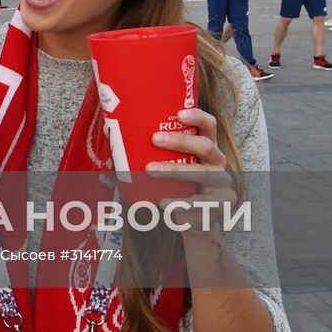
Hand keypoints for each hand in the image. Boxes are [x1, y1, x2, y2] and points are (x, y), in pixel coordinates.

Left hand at [146, 108, 236, 236]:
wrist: (197, 218)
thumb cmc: (178, 183)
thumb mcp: (170, 164)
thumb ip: (149, 149)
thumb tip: (110, 130)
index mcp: (207, 146)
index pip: (209, 125)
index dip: (197, 116)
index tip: (179, 114)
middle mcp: (218, 161)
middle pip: (205, 145)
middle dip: (180, 141)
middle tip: (155, 139)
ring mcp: (222, 182)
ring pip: (202, 173)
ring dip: (176, 170)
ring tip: (150, 171)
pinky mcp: (221, 203)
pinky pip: (201, 202)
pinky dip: (181, 203)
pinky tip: (164, 202)